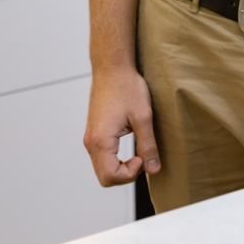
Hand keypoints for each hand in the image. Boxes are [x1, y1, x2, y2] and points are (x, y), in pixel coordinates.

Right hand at [83, 67, 160, 184]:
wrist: (112, 67)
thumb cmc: (126, 87)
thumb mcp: (143, 117)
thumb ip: (148, 145)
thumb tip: (153, 169)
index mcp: (100, 141)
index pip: (110, 177)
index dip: (130, 174)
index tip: (143, 157)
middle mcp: (90, 142)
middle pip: (104, 177)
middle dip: (125, 174)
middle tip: (142, 157)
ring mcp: (90, 138)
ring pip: (102, 168)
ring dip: (120, 166)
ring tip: (138, 150)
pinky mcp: (94, 132)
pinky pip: (101, 156)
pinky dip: (115, 158)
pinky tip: (129, 145)